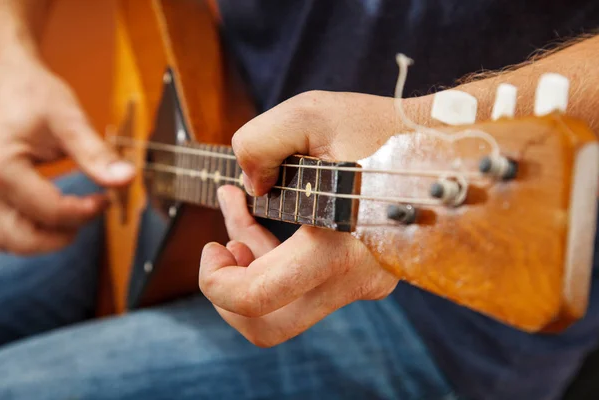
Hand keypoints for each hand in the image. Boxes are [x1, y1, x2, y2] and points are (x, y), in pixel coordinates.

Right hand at [0, 49, 133, 253]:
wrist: (0, 75)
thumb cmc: (28, 90)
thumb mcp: (67, 118)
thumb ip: (95, 153)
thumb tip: (127, 178)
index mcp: (2, 167)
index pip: (50, 211)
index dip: (85, 212)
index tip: (105, 200)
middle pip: (18, 238)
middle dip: (58, 237)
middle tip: (86, 215)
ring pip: (3, 239)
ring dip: (37, 238)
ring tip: (67, 219)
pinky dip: (20, 229)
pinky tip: (43, 216)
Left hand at [199, 91, 406, 346]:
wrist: (450, 151)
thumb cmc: (387, 131)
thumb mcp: (312, 115)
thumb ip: (260, 142)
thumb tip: (249, 187)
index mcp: (338, 249)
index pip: (257, 300)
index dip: (216, 281)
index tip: (212, 244)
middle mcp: (355, 280)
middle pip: (267, 325)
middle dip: (230, 289)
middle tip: (222, 243)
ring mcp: (365, 283)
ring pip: (286, 305)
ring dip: (253, 264)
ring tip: (241, 206)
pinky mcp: (366, 275)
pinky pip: (309, 285)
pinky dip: (278, 257)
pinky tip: (267, 213)